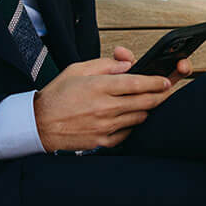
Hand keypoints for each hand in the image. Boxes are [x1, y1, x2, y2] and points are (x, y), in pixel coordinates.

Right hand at [33, 44, 188, 152]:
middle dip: (160, 96)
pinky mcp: (103, 141)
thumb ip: (105, 65)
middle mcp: (105, 107)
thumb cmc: (57, 95)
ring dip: (146, 109)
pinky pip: (128, 133)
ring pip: (139, 118)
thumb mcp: (77, 69)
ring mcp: (105, 126)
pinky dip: (132, 124)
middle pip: (144, 102)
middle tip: (166, 91)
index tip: (165, 81)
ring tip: (145, 102)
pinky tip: (128, 118)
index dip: (155, 82)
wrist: (40, 124)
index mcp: (99, 86)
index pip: (136, 83)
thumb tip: (127, 64)